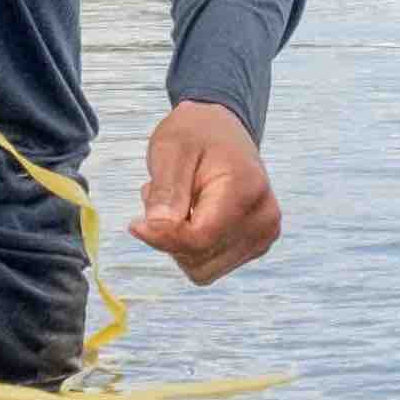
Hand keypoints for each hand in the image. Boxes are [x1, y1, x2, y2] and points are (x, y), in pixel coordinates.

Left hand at [132, 103, 281, 283]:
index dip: (162, 237)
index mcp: (247, 189)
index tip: (135, 223)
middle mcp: (263, 218)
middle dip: (170, 236)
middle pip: (199, 257)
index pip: (199, 238)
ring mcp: (263, 235)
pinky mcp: (254, 246)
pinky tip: (190, 215)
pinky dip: (190, 247)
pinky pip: (208, 266)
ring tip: (177, 203)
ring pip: (202, 270)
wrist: (222, 130)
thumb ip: (165, 190)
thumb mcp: (170, 149)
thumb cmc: (195, 134)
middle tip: (162, 196)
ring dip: (178, 244)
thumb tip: (157, 228)